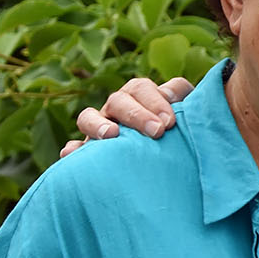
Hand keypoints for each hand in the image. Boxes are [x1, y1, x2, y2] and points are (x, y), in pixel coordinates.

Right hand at [59, 77, 194, 156]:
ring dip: (98, 124)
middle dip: (138, 114)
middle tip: (157, 132)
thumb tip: (178, 96)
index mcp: (141, 97)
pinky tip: (71, 153)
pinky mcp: (89, 151)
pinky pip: (75, 148)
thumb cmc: (179, 137)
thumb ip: (186, 104)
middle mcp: (118, 109)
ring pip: (89, 116)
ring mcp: (101, 128)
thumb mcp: (187, 119)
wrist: (165, 168)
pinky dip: (73, 149)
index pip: (144, 89)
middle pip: (120, 100)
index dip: (157, 100)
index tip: (170, 122)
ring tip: (112, 135)